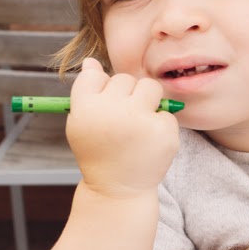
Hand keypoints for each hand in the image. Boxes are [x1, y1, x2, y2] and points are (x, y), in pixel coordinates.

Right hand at [66, 57, 178, 195]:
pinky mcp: (164, 132)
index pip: (96, 75)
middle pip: (125, 78)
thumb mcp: (82, 123)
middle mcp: (112, 111)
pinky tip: (149, 142)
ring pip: (150, 87)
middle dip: (127, 95)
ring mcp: (140, 121)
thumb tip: (91, 60)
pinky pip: (166, 111)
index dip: (102, 89)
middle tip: (122, 122)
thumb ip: (86, 90)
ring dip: (147, 101)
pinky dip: (160, 124)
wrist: (118, 189)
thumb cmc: (99, 151)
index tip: (104, 107)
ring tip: (138, 126)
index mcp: (86, 108)